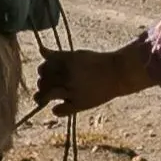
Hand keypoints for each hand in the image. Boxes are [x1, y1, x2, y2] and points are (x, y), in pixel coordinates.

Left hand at [35, 45, 149, 114]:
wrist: (119, 73)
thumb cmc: (96, 63)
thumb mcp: (77, 55)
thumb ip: (58, 55)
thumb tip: (41, 50)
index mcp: (67, 61)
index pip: (44, 66)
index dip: (43, 70)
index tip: (47, 73)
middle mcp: (69, 75)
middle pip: (44, 80)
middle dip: (43, 83)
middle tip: (46, 85)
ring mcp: (74, 90)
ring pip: (47, 94)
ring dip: (42, 96)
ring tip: (44, 98)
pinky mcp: (80, 104)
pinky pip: (60, 110)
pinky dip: (56, 110)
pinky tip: (57, 107)